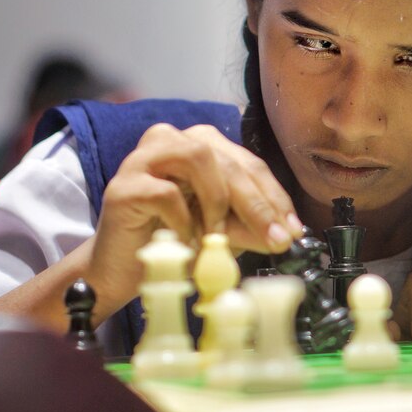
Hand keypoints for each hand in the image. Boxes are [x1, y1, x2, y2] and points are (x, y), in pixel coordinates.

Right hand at [90, 123, 302, 308]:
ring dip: (217, 201)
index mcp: (198, 145)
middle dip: (257, 203)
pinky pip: (166, 192)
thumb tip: (285, 232)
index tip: (292, 229)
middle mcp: (170, 140)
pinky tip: (185, 242)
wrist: (119, 271)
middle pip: (226, 159)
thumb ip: (248, 226)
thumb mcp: (220, 233)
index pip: (246, 162)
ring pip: (198, 158)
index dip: (273, 196)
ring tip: (218, 236)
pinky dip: (183, 221)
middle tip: (276, 238)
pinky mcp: (124, 184)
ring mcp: (144, 158)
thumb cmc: (170, 244)